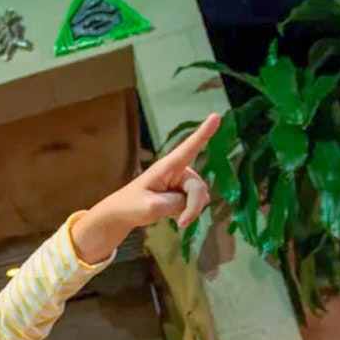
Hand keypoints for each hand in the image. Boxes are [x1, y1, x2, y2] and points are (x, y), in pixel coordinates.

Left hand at [72, 113, 219, 263]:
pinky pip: (195, 204)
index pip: (189, 148)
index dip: (204, 133)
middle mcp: (178, 171)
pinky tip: (173, 216)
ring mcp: (182, 182)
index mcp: (168, 166)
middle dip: (193, 207)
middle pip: (199, 188)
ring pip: (200, 198)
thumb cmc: (132, 205)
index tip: (216, 115)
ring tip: (172, 217)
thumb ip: (175, 204)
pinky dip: (187, 213)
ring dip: (190, 211)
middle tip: (181, 223)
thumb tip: (191, 203)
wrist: (122, 214)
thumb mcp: (151, 207)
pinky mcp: (183, 193)